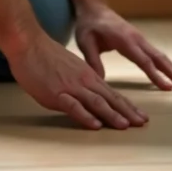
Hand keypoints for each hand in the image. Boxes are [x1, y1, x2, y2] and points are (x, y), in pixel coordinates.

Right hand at [7, 33, 147, 129]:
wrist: (29, 44)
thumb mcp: (70, 69)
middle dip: (127, 112)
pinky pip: (74, 106)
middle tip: (142, 123)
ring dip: (112, 115)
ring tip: (125, 126)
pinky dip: (86, 116)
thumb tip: (88, 95)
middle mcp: (84, 81)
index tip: (139, 116)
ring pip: (97, 103)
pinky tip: (95, 125)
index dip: (127, 106)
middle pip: (110, 99)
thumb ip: (80, 82)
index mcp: (88, 76)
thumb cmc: (46, 57)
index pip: (112, 94)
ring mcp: (71, 87)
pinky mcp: (56, 93)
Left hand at [74, 4, 171, 90]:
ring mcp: (140, 39)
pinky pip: (156, 54)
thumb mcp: (85, 42)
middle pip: (158, 58)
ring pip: (160, 55)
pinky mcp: (140, 40)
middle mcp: (137, 38)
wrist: (94, 8)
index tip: (168, 88)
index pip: (143, 60)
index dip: (156, 75)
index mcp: (125, 40)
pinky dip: (167, 64)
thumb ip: (93, 61)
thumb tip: (100, 81)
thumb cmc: (89, 25)